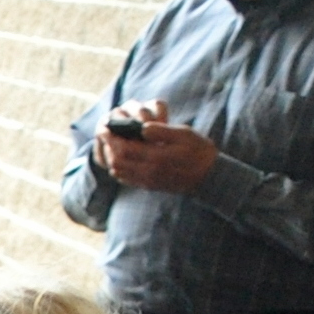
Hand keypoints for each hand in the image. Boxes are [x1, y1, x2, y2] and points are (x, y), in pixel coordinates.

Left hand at [97, 104, 218, 194]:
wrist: (209, 177)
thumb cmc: (199, 150)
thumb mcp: (184, 134)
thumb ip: (162, 131)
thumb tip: (142, 127)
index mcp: (157, 156)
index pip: (125, 148)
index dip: (112, 138)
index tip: (105, 127)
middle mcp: (149, 171)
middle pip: (117, 161)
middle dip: (108, 147)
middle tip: (105, 134)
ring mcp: (148, 180)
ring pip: (119, 171)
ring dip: (112, 158)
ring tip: (111, 144)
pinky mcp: (149, 186)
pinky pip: (127, 179)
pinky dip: (119, 169)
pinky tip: (121, 158)